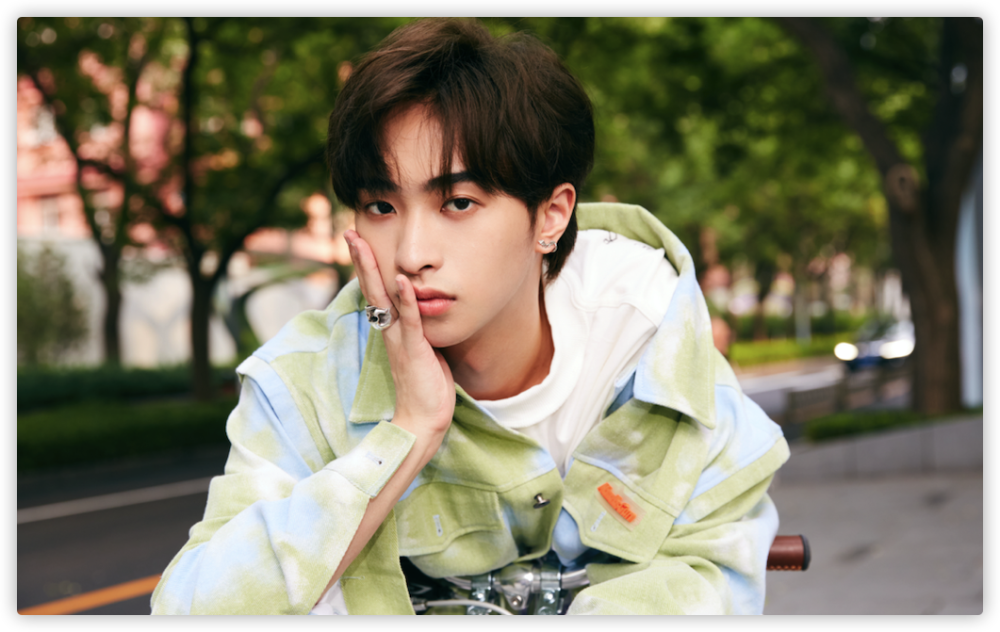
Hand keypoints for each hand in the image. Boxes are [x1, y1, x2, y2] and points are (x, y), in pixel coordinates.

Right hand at [345, 230, 454, 439]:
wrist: (422, 420)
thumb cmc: (425, 386)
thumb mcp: (423, 349)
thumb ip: (420, 328)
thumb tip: (425, 310)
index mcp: (390, 329)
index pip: (376, 291)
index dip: (367, 267)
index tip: (359, 241)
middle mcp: (389, 331)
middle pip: (371, 288)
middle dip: (361, 259)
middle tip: (349, 232)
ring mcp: (398, 339)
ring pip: (382, 298)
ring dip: (372, 270)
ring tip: (361, 244)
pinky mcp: (413, 349)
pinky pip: (408, 320)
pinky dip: (405, 299)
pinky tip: (402, 279)